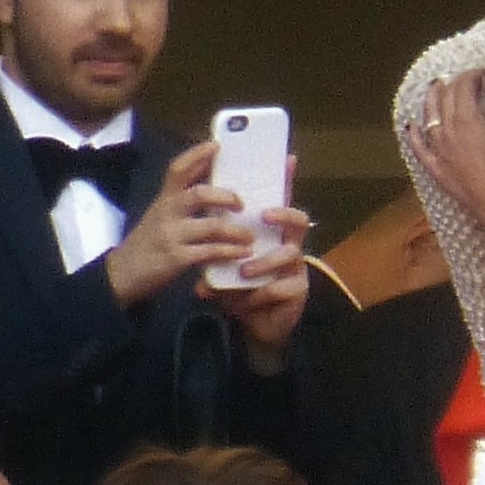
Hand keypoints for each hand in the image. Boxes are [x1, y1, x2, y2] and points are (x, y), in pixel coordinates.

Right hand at [104, 140, 250, 306]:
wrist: (122, 274)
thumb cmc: (147, 243)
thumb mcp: (160, 216)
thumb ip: (181, 201)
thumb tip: (209, 182)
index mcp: (164, 200)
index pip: (178, 170)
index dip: (196, 155)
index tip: (216, 145)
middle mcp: (167, 213)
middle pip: (199, 194)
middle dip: (226, 196)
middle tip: (241, 204)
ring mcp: (171, 235)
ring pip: (210, 226)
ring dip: (236, 231)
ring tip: (249, 237)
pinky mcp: (176, 258)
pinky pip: (209, 252)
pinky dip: (230, 251)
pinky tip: (242, 253)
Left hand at [201, 159, 310, 369]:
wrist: (254, 326)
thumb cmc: (239, 290)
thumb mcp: (219, 266)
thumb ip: (208, 250)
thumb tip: (187, 228)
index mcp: (267, 233)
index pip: (276, 202)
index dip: (284, 180)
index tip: (286, 158)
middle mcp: (286, 244)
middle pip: (298, 219)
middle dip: (283, 213)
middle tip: (264, 215)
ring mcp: (296, 267)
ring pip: (290, 253)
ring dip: (265, 261)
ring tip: (244, 272)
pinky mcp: (298, 290)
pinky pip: (284, 287)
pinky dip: (263, 293)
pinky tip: (250, 300)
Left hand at [406, 71, 484, 226]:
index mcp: (467, 118)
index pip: (464, 85)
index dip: (473, 75)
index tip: (484, 73)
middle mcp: (447, 129)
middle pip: (446, 97)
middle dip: (455, 82)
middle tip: (464, 78)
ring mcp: (438, 149)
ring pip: (429, 116)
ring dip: (432, 98)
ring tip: (435, 87)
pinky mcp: (436, 168)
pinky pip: (419, 148)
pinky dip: (414, 134)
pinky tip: (411, 126)